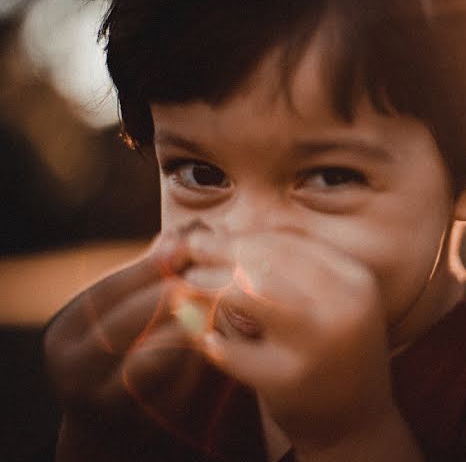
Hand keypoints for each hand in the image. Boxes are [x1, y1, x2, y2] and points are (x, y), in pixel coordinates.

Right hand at [43, 233, 237, 457]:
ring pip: (145, 358)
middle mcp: (74, 368)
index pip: (106, 293)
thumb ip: (150, 277)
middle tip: (202, 273)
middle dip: (165, 295)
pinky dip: (190, 358)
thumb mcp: (127, 310)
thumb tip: (182, 232)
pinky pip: (168, 385)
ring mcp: (102, 398)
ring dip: (183, 326)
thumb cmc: (127, 346)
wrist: (116, 417)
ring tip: (212, 301)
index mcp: (68, 332)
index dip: (146, 268)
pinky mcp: (137, 417)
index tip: (183, 244)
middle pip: (121, 324)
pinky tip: (211, 336)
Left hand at [184, 230, 410, 453]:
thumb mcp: (336, 304)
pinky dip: (208, 339)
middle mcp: (343, 306)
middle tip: (187, 253)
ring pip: (248, 292)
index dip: (243, 237)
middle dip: (218, 252)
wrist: (356, 422)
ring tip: (185, 287)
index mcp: (356, 281)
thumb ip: (298, 271)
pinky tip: (202, 336)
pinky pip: (232, 350)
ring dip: (207, 285)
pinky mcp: (288, 380)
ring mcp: (317, 343)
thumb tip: (231, 235)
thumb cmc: (335, 353)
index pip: (290, 242)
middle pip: (265, 260)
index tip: (213, 238)